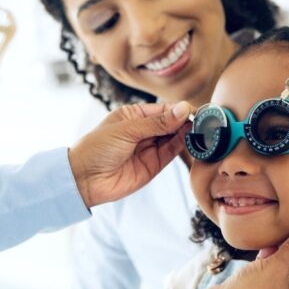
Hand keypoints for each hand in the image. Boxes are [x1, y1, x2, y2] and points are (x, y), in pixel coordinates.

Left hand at [68, 101, 191, 207]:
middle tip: (203, 119)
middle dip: (185, 120)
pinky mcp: (152, 165)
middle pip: (170, 123)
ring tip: (201, 128)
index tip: (194, 109)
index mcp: (133, 116)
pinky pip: (171, 153)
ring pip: (173, 137)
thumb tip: (182, 109)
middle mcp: (142, 131)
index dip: (178, 109)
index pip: (162, 109)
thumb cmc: (96, 149)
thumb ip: (156, 123)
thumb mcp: (126, 130)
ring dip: (187, 133)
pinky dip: (182, 146)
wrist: (84, 180)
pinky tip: (192, 139)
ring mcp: (148, 148)